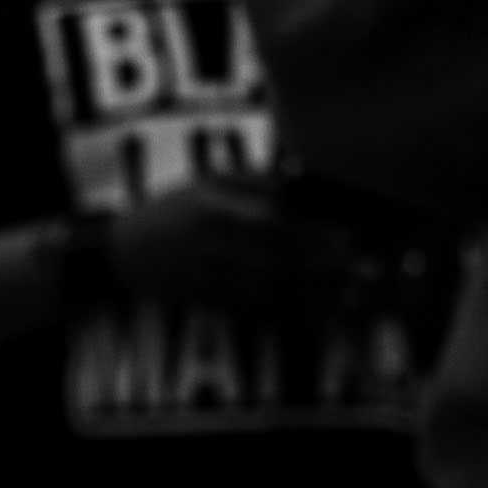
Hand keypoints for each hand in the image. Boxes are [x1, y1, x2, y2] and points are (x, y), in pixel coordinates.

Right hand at [107, 177, 369, 314]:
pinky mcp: (208, 301)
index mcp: (215, 211)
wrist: (121, 253)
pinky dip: (289, 306)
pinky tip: (316, 305)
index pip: (277, 223)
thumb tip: (308, 184)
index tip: (351, 236)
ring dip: (314, 291)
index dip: (316, 232)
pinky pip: (256, 305)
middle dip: (326, 265)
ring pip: (274, 287)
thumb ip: (258, 181)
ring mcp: (208, 277)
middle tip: (365, 268)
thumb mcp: (210, 181)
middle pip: (281, 258)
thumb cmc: (172, 210)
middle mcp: (212, 247)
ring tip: (352, 291)